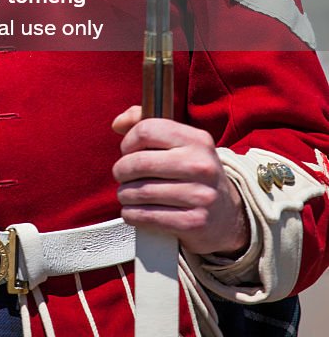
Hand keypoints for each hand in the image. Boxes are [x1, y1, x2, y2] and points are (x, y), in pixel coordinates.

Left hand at [112, 106, 248, 256]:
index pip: (147, 130)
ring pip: (141, 191)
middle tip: (121, 175)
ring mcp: (200, 196)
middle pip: (140, 162)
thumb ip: (147, 123)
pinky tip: (133, 211)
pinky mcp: (194, 223)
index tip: (127, 151)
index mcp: (197, 140)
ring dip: (125, 194)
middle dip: (121, 170)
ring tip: (126, 193)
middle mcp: (201, 165)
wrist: (227, 215)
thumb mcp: (180, 142)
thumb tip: (118, 123)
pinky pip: (149, 217)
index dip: (128, 141)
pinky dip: (132, 214)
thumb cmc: (193, 173)